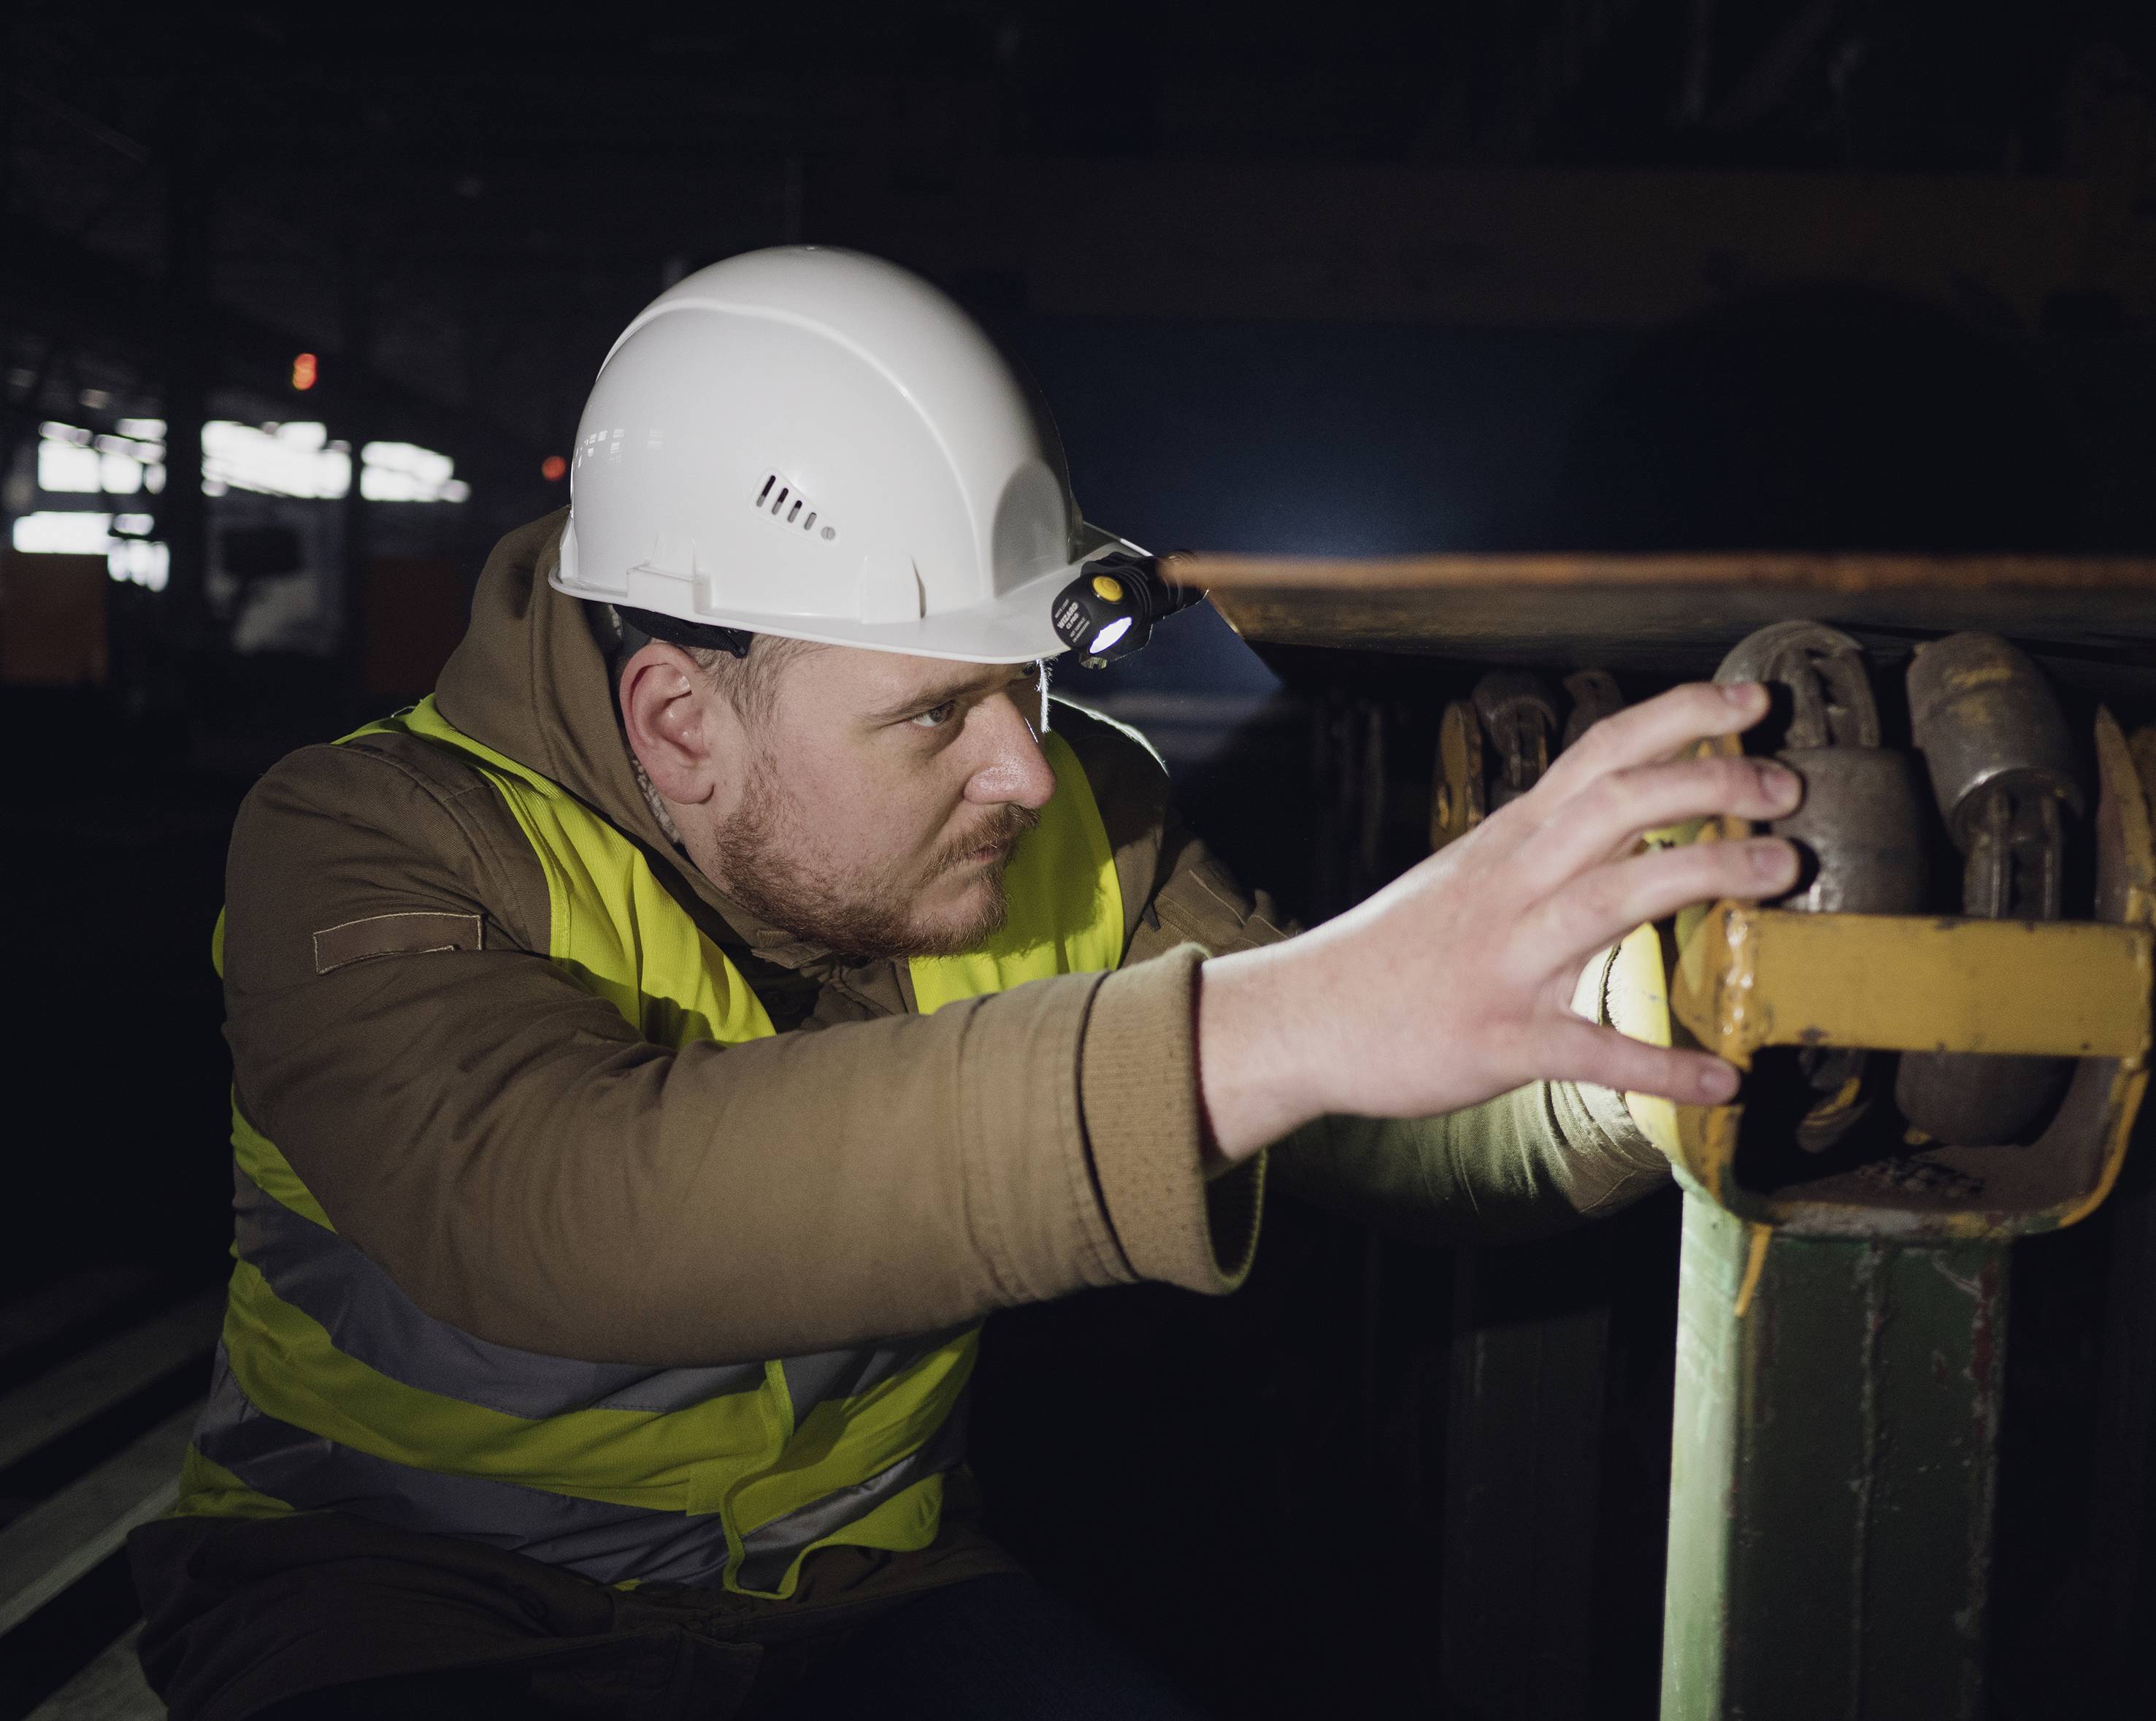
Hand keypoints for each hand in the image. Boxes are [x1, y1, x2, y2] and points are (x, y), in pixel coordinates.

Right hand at [1194, 681, 1801, 1165]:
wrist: (1303, 1019)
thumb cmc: (1394, 952)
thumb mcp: (1465, 876)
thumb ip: (1544, 851)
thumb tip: (1628, 828)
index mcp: (1508, 844)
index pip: (1598, 755)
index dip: (1678, 719)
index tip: (1750, 703)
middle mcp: (1510, 887)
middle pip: (1615, 806)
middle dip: (1710, 783)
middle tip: (1788, 786)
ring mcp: (1502, 961)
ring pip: (1611, 899)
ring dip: (1705, 874)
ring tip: (1784, 871)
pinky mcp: (1495, 1039)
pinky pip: (1588, 1049)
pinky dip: (1659, 1063)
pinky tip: (1720, 1078)